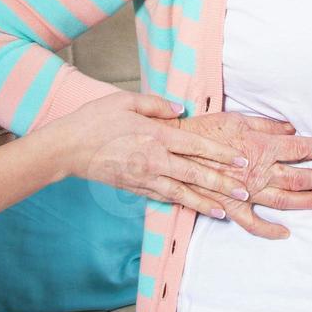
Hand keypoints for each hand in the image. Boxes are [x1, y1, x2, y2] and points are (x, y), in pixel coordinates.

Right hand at [50, 92, 250, 220]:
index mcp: (156, 137)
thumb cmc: (95, 120)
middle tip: (244, 192)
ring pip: (182, 193)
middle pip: (195, 174)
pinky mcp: (134, 188)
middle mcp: (154, 161)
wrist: (67, 147)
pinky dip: (181, 203)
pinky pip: (163, 197)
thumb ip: (156, 104)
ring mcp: (144, 178)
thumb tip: (180, 109)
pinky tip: (194, 207)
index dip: (222, 155)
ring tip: (225, 210)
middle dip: (222, 184)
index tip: (241, 161)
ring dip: (205, 202)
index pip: (197, 147)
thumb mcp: (125, 100)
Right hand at [177, 112, 311, 238]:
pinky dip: (269, 230)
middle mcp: (257, 171)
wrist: (174, 148)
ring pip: (284, 200)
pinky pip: (252, 223)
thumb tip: (291, 128)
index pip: (300, 149)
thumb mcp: (237, 119)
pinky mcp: (230, 206)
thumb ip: (266, 125)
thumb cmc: (204, 129)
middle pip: (299, 177)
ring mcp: (246, 191)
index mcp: (260, 146)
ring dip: (309, 201)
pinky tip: (285, 232)